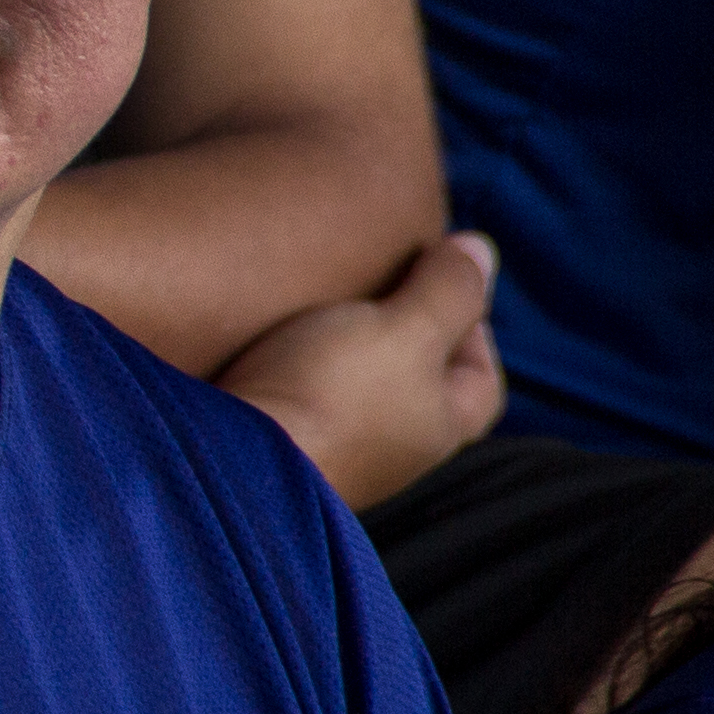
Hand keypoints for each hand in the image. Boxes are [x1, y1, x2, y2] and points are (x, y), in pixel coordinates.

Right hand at [217, 232, 506, 509]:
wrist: (232, 462)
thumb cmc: (332, 395)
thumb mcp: (406, 327)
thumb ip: (448, 289)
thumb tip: (481, 250)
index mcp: (438, 429)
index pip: (481, 383)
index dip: (474, 327)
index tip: (441, 278)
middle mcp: (392, 453)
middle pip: (417, 387)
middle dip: (405, 333)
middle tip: (381, 280)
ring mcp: (335, 455)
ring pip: (358, 394)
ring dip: (348, 349)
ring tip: (323, 299)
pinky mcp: (280, 449)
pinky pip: (305, 400)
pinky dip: (301, 366)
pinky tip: (272, 337)